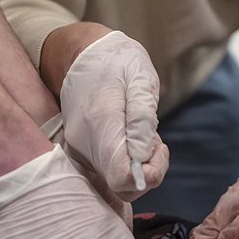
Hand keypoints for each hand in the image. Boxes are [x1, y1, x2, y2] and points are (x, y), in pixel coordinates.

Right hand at [58, 31, 169, 202]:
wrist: (81, 52)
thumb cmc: (117, 62)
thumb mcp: (140, 78)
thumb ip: (142, 119)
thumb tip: (143, 158)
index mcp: (101, 124)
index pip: (122, 177)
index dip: (149, 174)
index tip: (160, 147)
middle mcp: (84, 144)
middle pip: (120, 186)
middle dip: (148, 172)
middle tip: (156, 141)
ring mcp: (79, 150)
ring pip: (114, 182)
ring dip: (138, 167)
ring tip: (144, 134)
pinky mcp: (80, 152)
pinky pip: (107, 171)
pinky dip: (125, 163)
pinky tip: (131, 139)